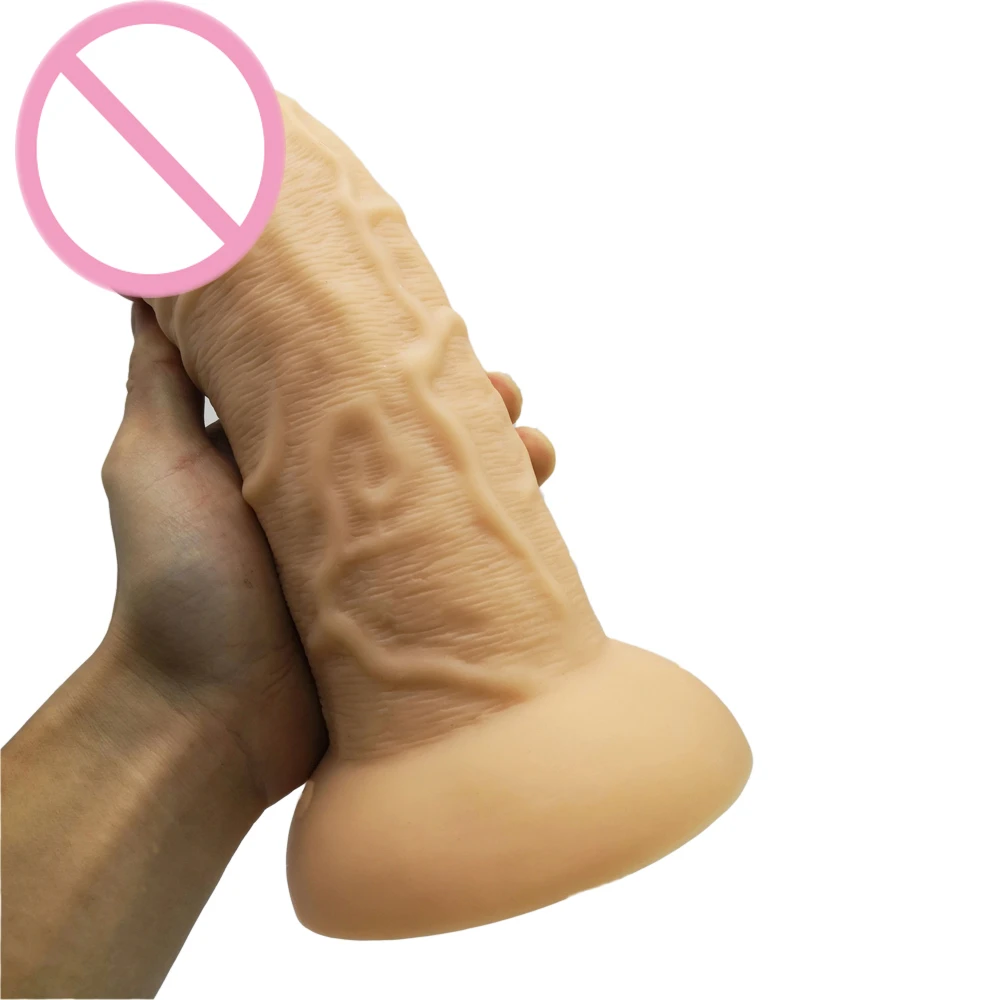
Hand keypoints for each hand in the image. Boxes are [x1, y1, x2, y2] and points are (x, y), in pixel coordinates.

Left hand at [99, 300, 556, 806]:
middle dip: (468, 408)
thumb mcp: (150, 465)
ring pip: (456, 495)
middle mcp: (339, 503)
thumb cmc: (171, 586)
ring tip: (536, 448)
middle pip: (419, 438)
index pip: (357, 390)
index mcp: (288, 461)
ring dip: (505, 464)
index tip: (442, 329)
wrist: (199, 717)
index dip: (402, 359)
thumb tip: (153, 297)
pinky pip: (469, 561)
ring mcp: (379, 557)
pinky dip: (507, 535)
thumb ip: (160, 383)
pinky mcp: (410, 608)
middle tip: (504, 389)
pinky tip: (535, 512)